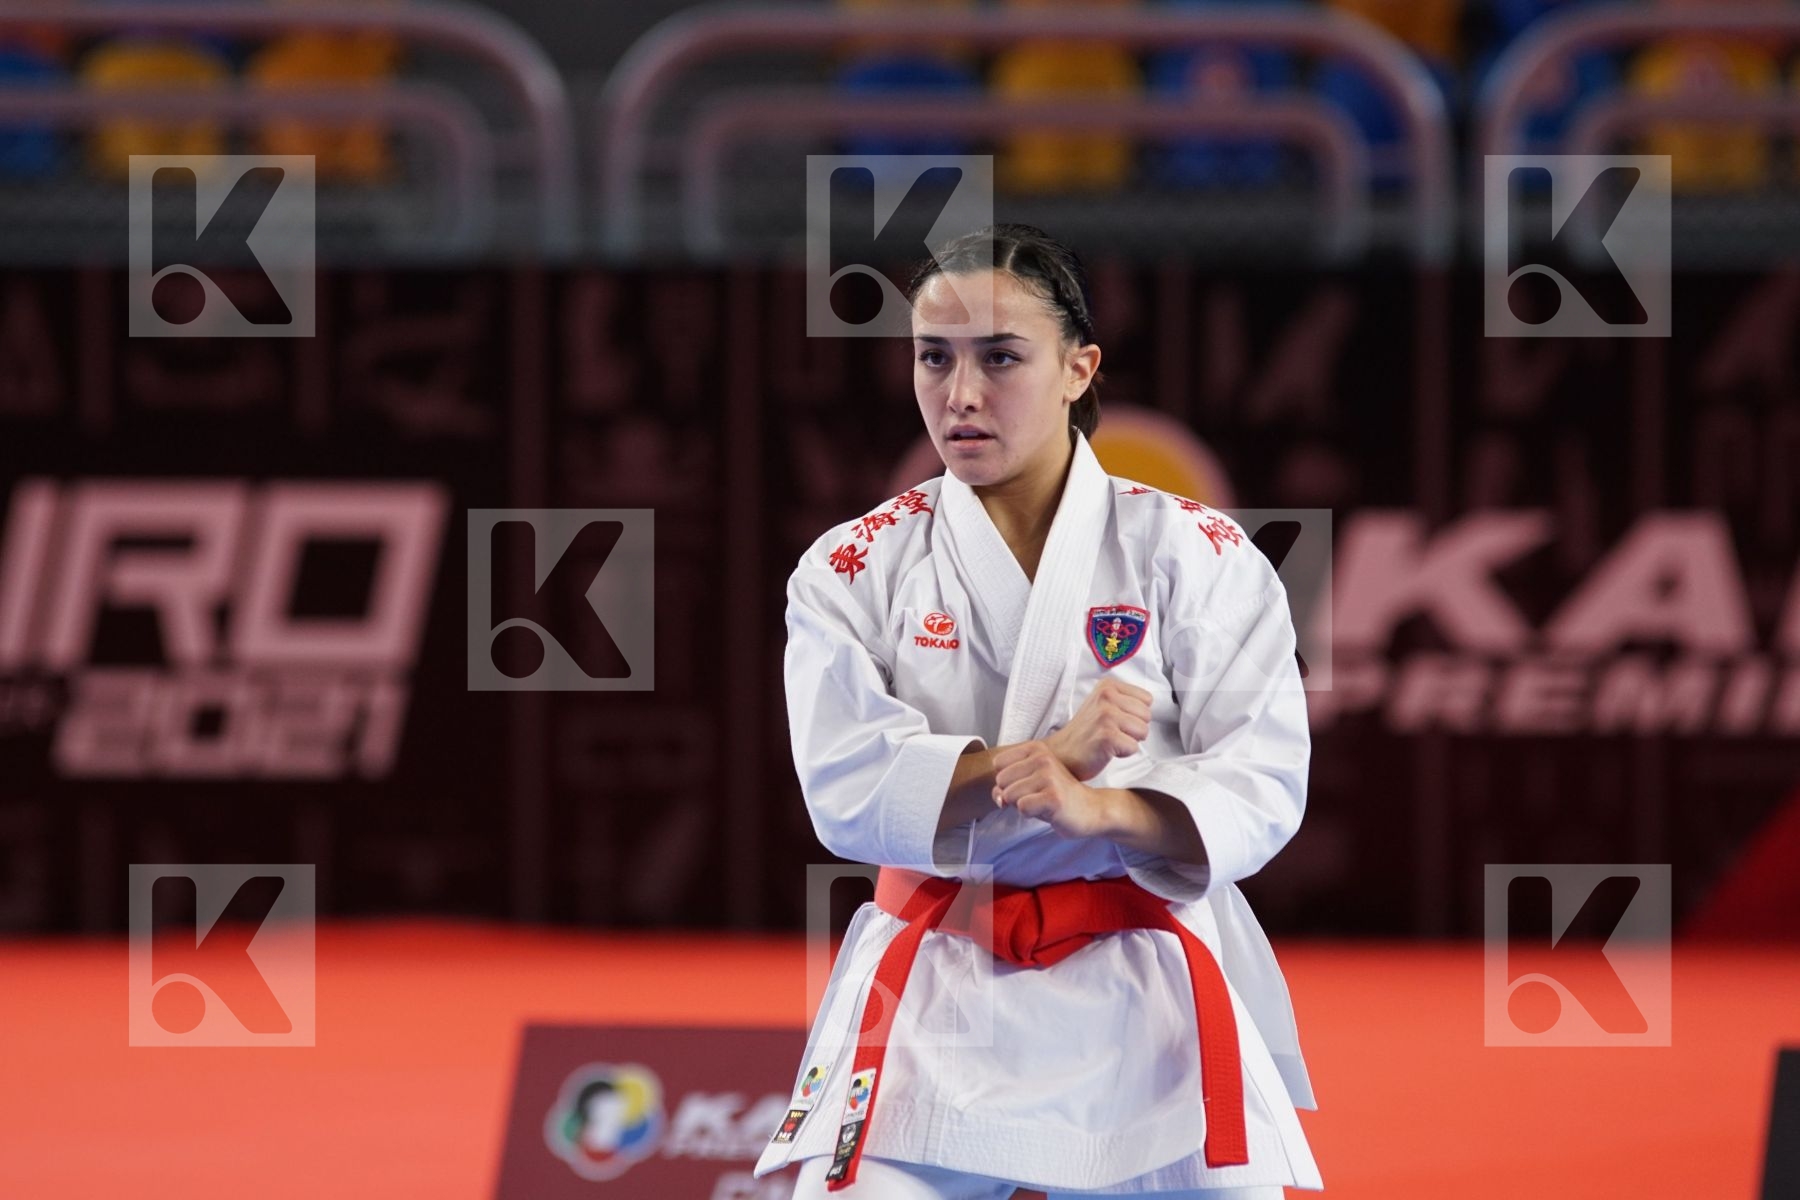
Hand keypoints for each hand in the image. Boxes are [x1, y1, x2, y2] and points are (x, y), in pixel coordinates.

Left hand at [991, 741, 1115, 839]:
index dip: (1007, 780)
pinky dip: (1031, 814)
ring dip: (1023, 805)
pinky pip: (1022, 807)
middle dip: (1013, 795)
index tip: (1027, 784)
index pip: (998, 763)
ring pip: (1009, 795)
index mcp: (1036, 749)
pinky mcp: (1053, 797)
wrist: (1091, 809)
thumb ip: (1006, 786)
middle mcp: (1042, 758)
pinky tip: (1048, 810)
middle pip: (1001, 781)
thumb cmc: (1056, 796)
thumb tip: (999, 797)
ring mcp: (1049, 777)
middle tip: (1036, 796)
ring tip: (1042, 803)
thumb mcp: (1029, 784)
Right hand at [1044, 677, 1151, 781]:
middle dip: (1133, 729)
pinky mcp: (1107, 736)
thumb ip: (1125, 700)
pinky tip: (1105, 750)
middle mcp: (1106, 696)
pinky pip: (1134, 748)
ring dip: (1129, 741)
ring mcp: (1106, 715)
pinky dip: (1123, 754)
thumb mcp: (1103, 705)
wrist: (1061, 753)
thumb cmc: (1086, 732)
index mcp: (1107, 685)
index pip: (1146, 699)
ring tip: (1109, 740)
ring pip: (1143, 731)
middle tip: (1111, 732)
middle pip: (1147, 715)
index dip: (1134, 714)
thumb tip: (1151, 704)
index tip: (1115, 720)